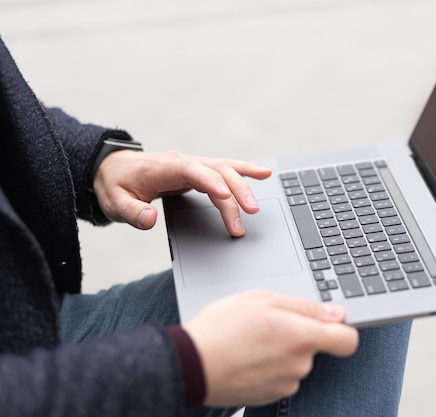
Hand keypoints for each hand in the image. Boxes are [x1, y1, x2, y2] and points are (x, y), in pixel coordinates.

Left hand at [93, 150, 271, 235]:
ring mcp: (193, 164)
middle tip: (247, 215)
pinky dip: (245, 171)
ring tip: (257, 205)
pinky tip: (263, 174)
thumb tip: (150, 219)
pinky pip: (225, 168)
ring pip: (225, 169)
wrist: (113, 168)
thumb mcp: (115, 202)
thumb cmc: (115, 185)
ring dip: (243, 186)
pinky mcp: (198, 170)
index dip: (210, 182)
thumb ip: (131, 212)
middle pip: (216, 171)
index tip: (225, 197)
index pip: (192, 171)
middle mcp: (184, 161)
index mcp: (165, 167)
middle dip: (235, 192)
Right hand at [182, 291, 358, 406]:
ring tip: (251, 340)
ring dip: (281, 351)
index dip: (342, 329)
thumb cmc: (223, 328)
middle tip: (268, 323)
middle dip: (298, 334)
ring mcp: (285, 383)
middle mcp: (300, 364)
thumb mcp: (264, 300)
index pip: (348, 339)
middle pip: (314, 348)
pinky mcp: (270, 396)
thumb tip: (335, 312)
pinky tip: (247, 356)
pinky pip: (279, 377)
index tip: (330, 322)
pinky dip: (268, 367)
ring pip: (295, 362)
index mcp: (303, 337)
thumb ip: (306, 307)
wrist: (190, 364)